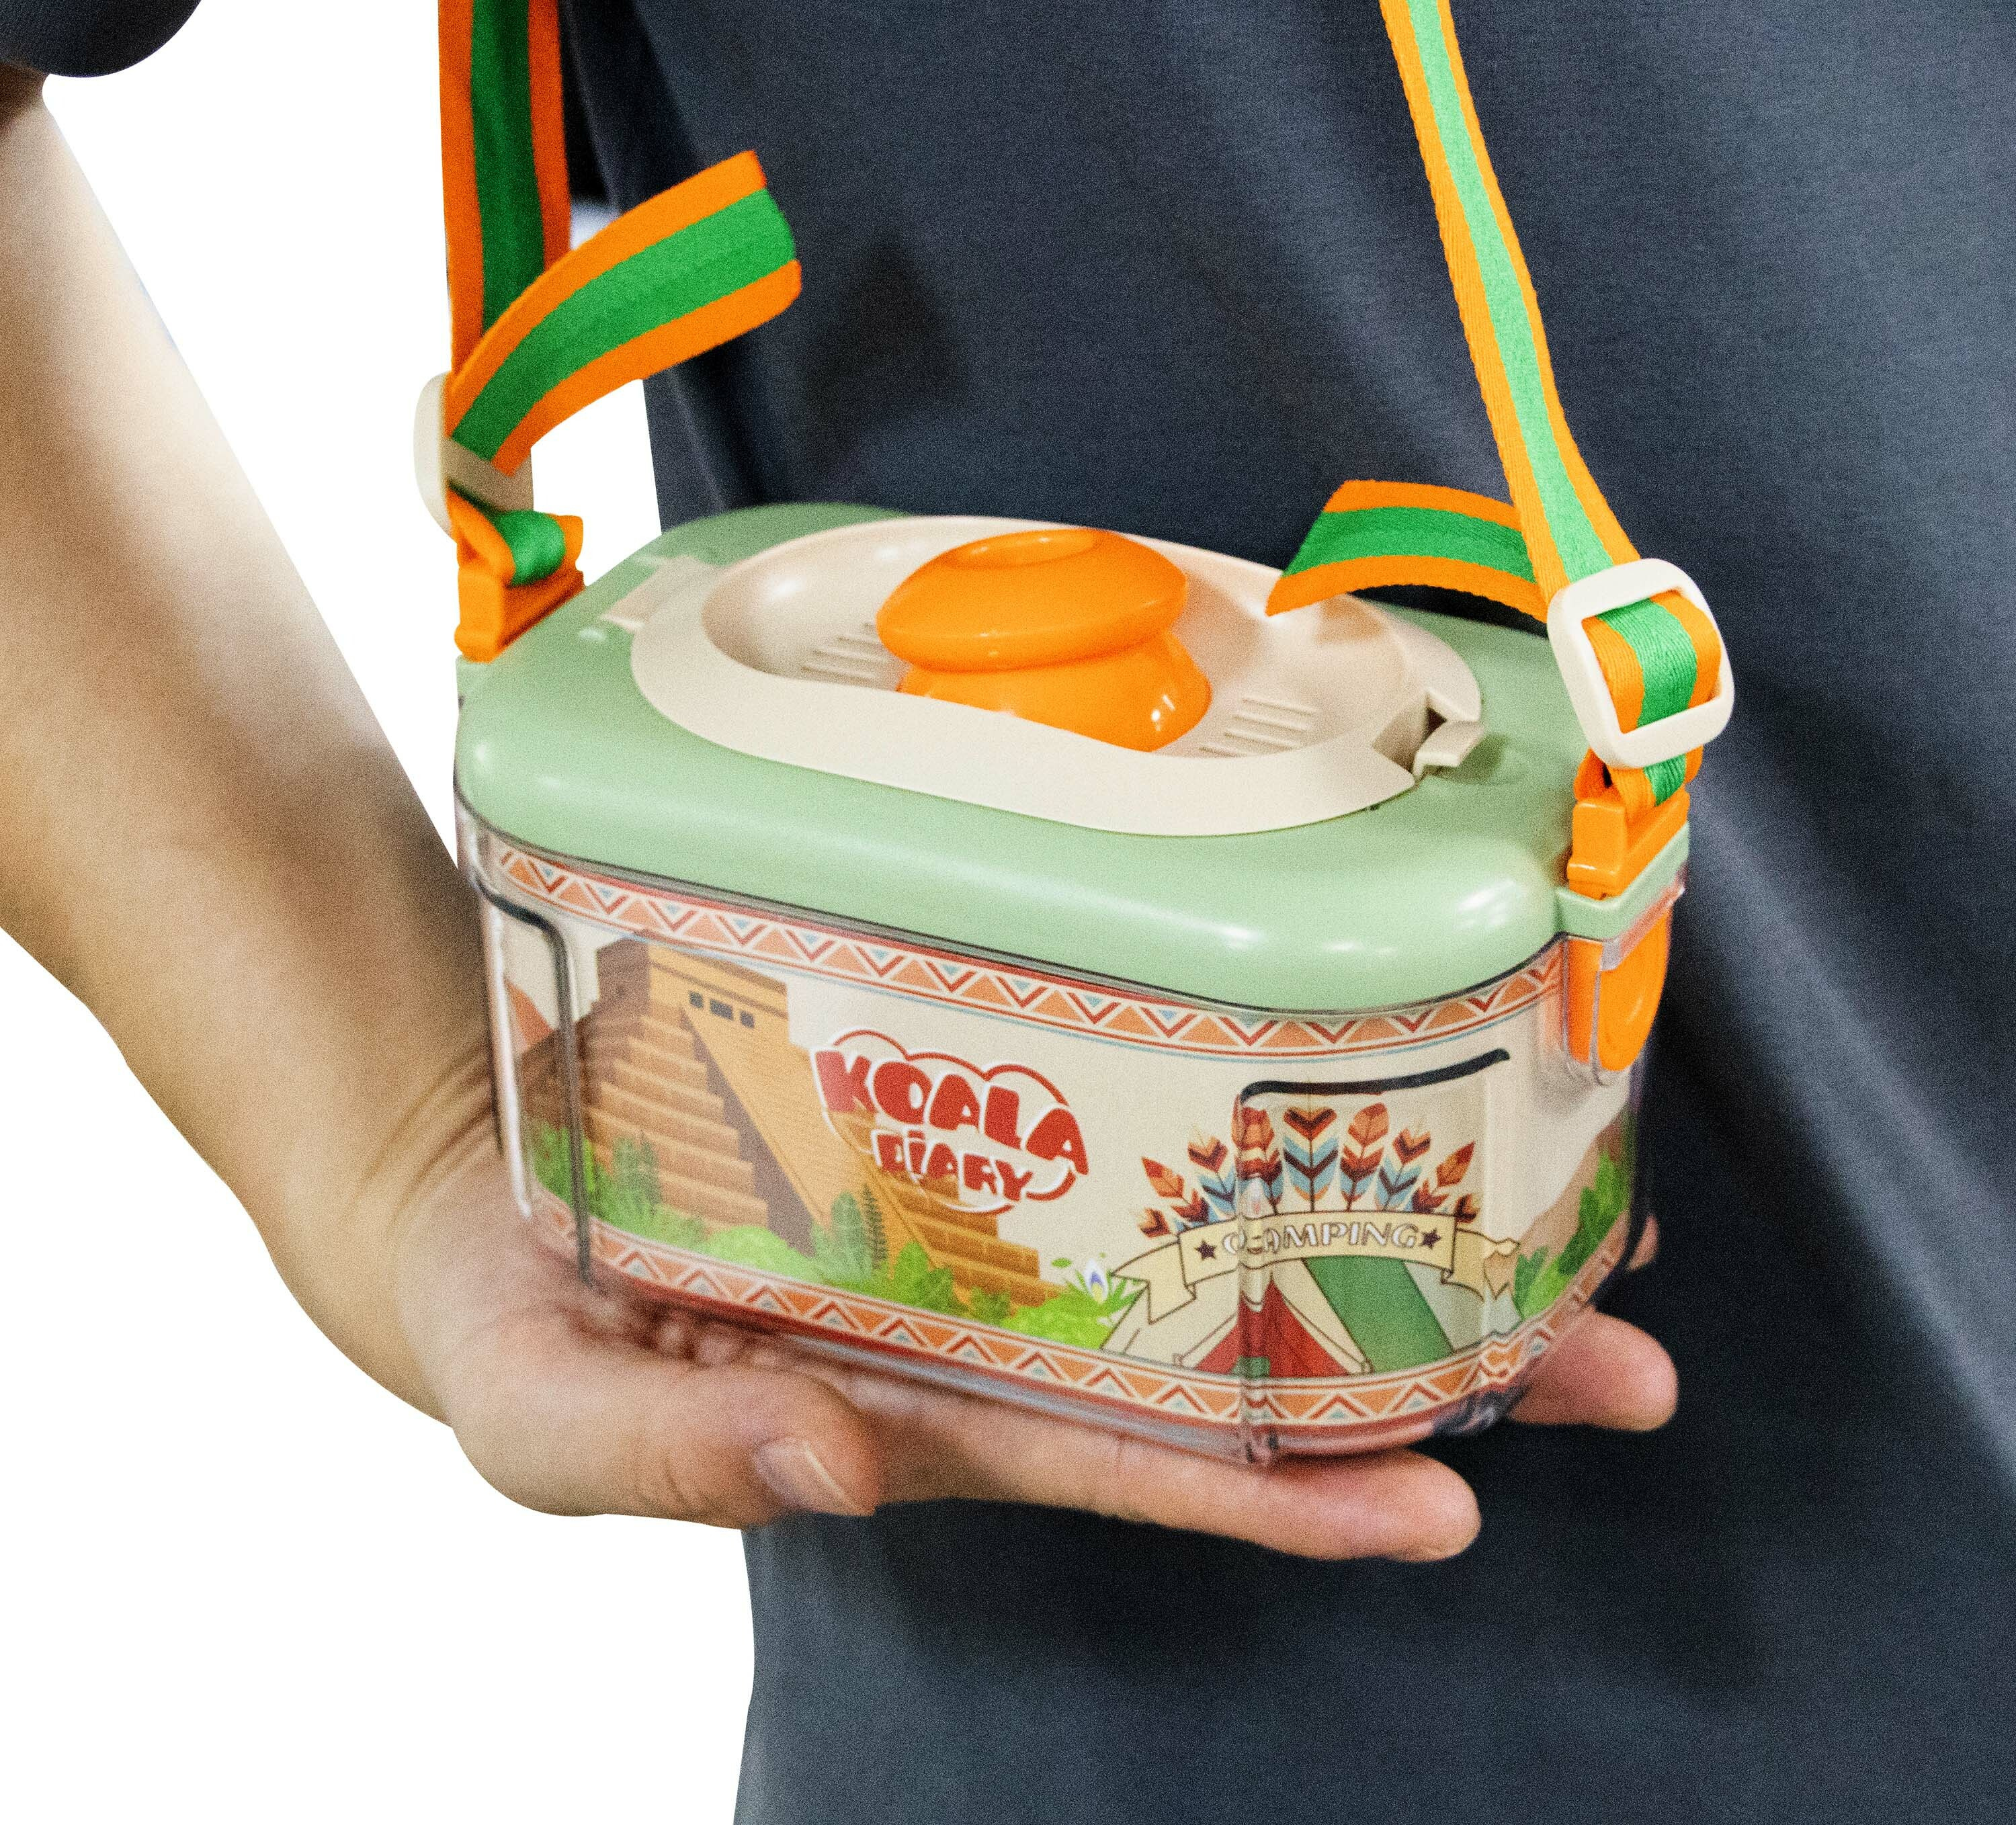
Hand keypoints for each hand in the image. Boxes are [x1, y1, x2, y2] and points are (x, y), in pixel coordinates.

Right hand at [379, 1055, 1674, 1563]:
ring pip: (1217, 1221)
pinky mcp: (962, 1095)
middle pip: (1231, 1357)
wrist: (476, 1177)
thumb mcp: (552, 1419)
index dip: (1287, 1495)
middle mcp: (991, 1310)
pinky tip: (1345, 1048)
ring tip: (1560, 1198)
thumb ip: (671, 1460)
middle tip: (1614, 1353)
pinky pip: (1130, 1097)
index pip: (1133, 1466)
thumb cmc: (516, 1320)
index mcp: (916, 1406)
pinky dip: (1242, 1085)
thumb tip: (826, 1473)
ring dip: (1383, 1216)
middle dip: (1422, 1362)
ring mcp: (991, 1198)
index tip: (1455, 1497)